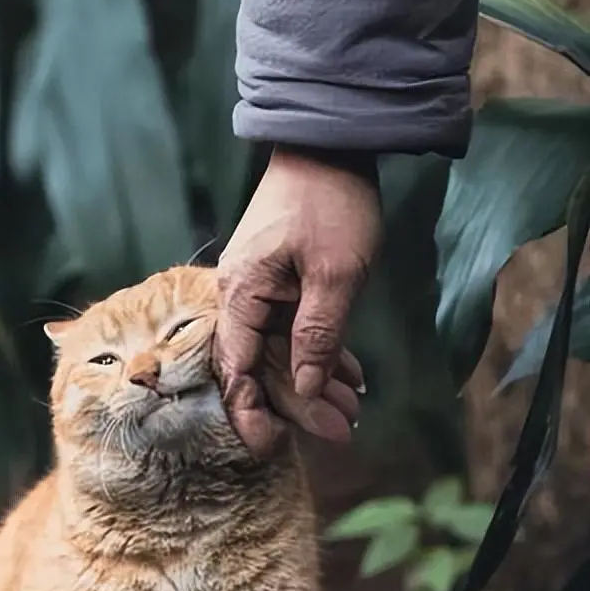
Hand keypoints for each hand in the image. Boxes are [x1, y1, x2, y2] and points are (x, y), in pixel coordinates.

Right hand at [215, 146, 382, 457]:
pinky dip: (322, 350)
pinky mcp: (280, 280)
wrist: (329, 143)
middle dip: (301, 402)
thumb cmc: (329, 205)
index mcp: (242, 296)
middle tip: (341, 433)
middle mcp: (241, 296)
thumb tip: (306, 389)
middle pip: (262, 365)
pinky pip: (295, 327)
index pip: (237, 369)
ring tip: (353, 412)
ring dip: (317, 380)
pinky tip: (351, 376)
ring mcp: (260, 288)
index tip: (270, 448)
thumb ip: (318, 336)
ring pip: (282, 348)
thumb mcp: (335, 275)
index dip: (251, 412)